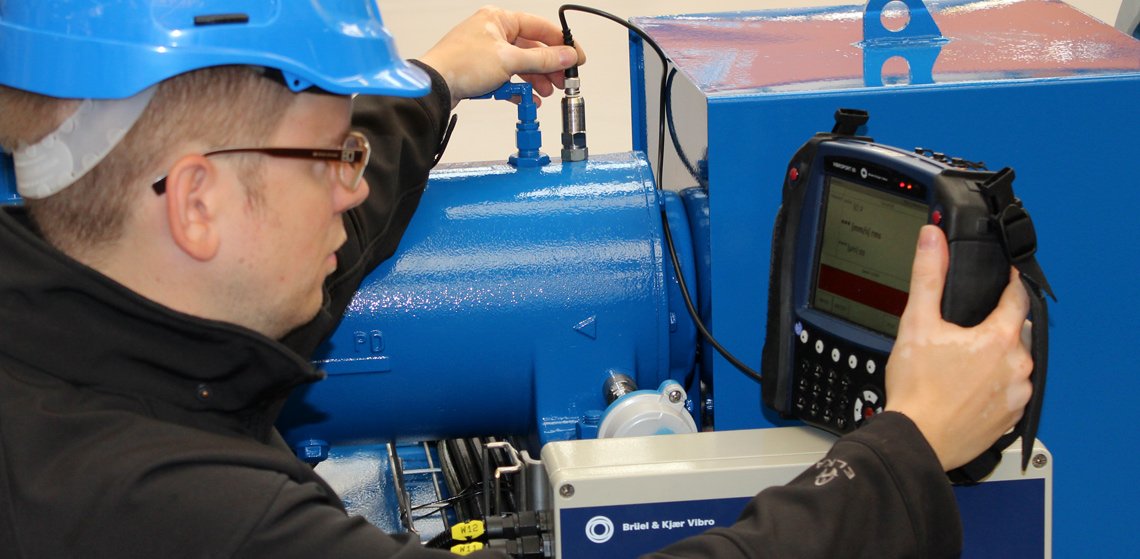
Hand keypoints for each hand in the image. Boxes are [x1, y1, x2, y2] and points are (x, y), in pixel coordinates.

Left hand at [418, 6, 585, 107]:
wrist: (434, 87)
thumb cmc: (460, 64)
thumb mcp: (509, 61)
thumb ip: (543, 59)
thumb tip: (567, 56)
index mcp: (499, 19)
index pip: (540, 27)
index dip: (561, 43)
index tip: (576, 57)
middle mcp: (493, 32)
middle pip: (532, 48)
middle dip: (549, 66)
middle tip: (563, 80)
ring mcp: (486, 51)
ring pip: (520, 64)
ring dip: (536, 80)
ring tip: (547, 92)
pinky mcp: (481, 70)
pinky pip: (508, 77)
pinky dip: (519, 88)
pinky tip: (528, 99)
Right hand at [884, 225, 1032, 470]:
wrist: (917, 439)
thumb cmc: (917, 390)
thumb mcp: (917, 323)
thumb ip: (928, 276)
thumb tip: (932, 240)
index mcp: (999, 339)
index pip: (1017, 299)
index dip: (1009, 285)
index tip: (1005, 279)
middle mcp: (1017, 367)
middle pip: (1014, 333)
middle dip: (994, 327)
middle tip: (965, 332)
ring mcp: (1017, 395)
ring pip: (1013, 363)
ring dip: (995, 358)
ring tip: (962, 364)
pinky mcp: (1010, 418)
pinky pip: (1009, 392)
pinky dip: (993, 386)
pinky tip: (967, 388)